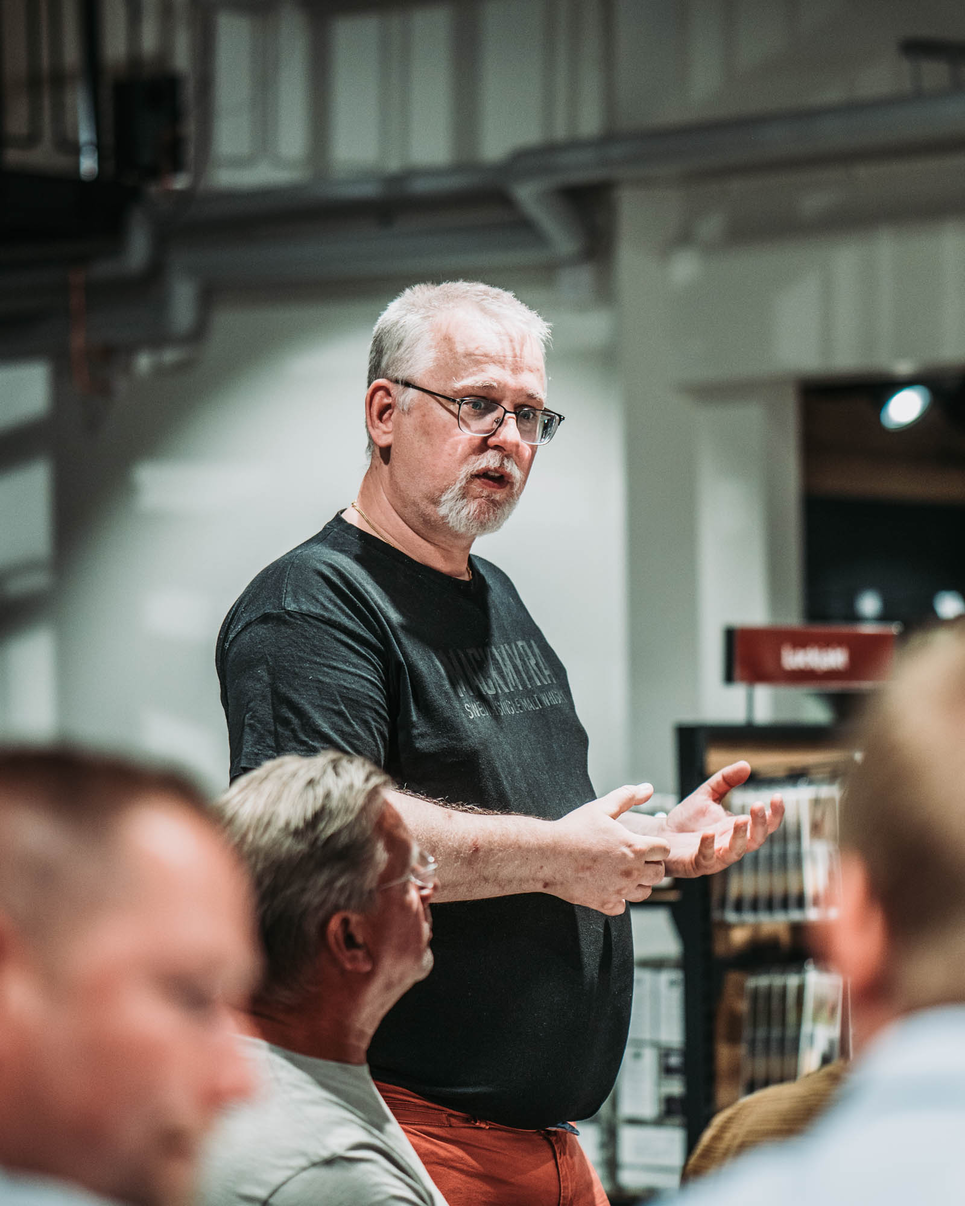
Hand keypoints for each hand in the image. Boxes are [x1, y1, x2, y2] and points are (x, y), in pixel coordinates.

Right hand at [550, 784, 670, 915]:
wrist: (547, 855)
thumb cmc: (573, 830)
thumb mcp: (601, 807)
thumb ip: (627, 796)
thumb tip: (648, 788)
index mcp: (635, 847)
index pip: (664, 850)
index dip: (655, 845)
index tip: (642, 842)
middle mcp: (632, 872)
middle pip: (659, 873)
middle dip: (651, 864)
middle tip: (633, 856)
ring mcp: (619, 890)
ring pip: (645, 892)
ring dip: (638, 882)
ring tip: (622, 871)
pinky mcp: (604, 903)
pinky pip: (622, 906)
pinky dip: (618, 898)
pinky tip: (607, 885)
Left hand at [659, 761, 783, 877]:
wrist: (661, 836)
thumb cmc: (688, 820)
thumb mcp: (707, 794)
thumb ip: (726, 780)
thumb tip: (746, 765)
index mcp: (738, 828)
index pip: (765, 824)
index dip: (775, 813)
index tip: (777, 796)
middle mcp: (731, 843)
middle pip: (756, 840)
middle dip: (760, 824)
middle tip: (758, 805)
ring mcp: (716, 856)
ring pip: (735, 852)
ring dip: (739, 837)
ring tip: (740, 819)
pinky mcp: (698, 863)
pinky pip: (707, 858)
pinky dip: (708, 847)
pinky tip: (707, 834)